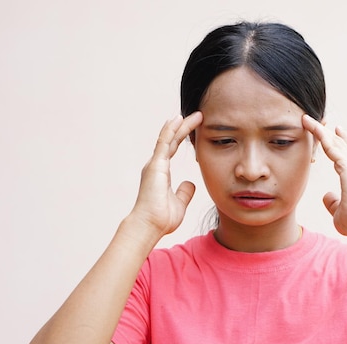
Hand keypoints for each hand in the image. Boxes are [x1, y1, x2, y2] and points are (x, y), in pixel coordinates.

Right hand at [131, 112, 202, 235]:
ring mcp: (155, 164)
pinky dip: (170, 130)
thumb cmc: (161, 219)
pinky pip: (164, 143)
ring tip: (193, 114)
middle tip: (197, 115)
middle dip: (184, 127)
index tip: (195, 127)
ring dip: (180, 125)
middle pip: (171, 140)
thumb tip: (190, 184)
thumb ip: (184, 192)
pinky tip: (177, 119)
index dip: (183, 136)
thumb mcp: (179, 203)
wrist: (149, 226)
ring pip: (168, 138)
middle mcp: (156, 165)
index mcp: (161, 173)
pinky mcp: (156, 165)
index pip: (173, 148)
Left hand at [302, 115, 346, 236]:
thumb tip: (326, 196)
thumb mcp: (339, 210)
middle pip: (340, 142)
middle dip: (328, 131)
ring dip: (319, 129)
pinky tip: (310, 126)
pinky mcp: (346, 164)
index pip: (346, 153)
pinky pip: (329, 144)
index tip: (335, 131)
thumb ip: (333, 202)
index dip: (340, 141)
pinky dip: (319, 134)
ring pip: (332, 140)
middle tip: (318, 119)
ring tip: (306, 118)